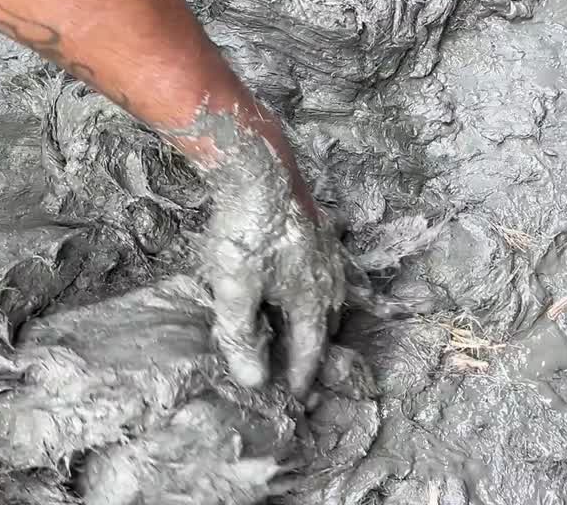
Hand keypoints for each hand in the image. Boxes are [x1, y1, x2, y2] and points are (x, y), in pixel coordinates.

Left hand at [198, 131, 345, 396]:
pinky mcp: (320, 225)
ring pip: (331, 294)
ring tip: (308, 330)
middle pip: (327, 324)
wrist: (259, 167)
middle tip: (301, 370)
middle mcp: (329, 278)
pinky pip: (328, 265)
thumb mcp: (234, 289)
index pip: (310, 350)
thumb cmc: (245, 231)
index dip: (301, 377)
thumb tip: (253, 380)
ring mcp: (329, 249)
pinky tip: (315, 274)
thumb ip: (242, 337)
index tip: (295, 399)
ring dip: (321, 317)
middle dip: (316, 349)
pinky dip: (322, 281)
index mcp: (311, 300)